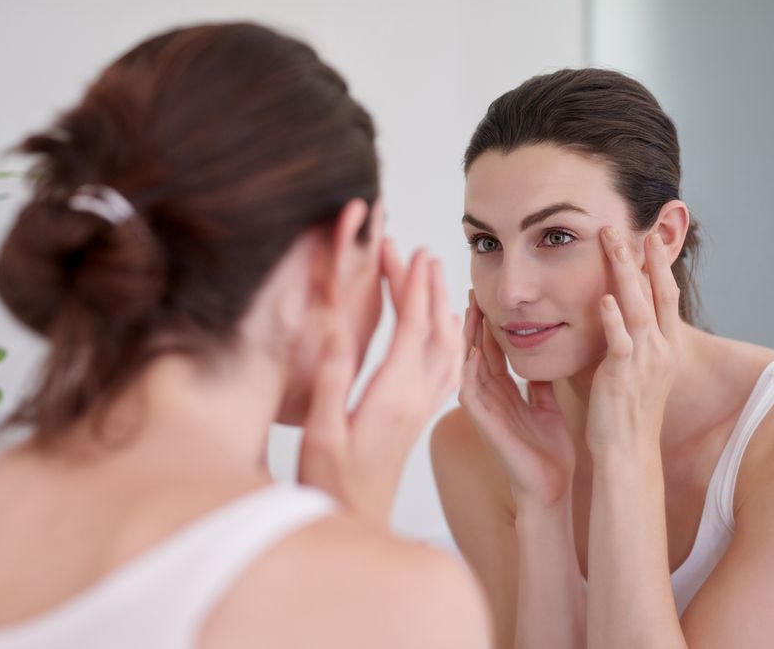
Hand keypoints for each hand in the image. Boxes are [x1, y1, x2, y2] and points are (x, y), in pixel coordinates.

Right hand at [298, 241, 461, 525]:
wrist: (358, 522)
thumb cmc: (332, 483)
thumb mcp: (322, 433)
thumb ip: (333, 381)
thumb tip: (338, 329)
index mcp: (392, 396)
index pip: (411, 328)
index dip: (412, 287)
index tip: (409, 254)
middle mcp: (416, 398)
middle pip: (434, 330)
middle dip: (429, 287)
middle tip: (422, 252)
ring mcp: (422, 407)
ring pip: (447, 348)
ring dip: (444, 309)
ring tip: (437, 278)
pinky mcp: (419, 416)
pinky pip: (448, 369)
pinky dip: (451, 340)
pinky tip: (447, 330)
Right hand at [458, 293, 575, 509]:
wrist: (552, 489)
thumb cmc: (549, 453)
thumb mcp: (547, 406)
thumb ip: (541, 384)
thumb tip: (543, 356)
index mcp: (504, 393)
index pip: (492, 350)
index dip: (489, 324)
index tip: (488, 296)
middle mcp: (489, 398)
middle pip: (476, 351)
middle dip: (473, 323)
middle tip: (471, 292)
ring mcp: (484, 411)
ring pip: (468, 367)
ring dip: (467, 340)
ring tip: (467, 311)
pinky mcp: (484, 425)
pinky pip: (470, 394)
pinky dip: (469, 372)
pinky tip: (471, 351)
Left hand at [586, 228, 680, 458]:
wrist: (629, 452)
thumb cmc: (626, 414)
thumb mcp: (636, 371)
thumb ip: (629, 342)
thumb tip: (614, 315)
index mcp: (665, 349)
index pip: (666, 297)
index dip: (659, 266)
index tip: (648, 238)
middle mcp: (661, 351)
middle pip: (658, 294)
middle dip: (646, 258)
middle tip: (631, 227)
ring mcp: (644, 362)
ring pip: (639, 308)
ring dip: (625, 274)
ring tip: (613, 245)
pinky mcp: (623, 377)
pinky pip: (620, 343)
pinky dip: (613, 319)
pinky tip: (604, 298)